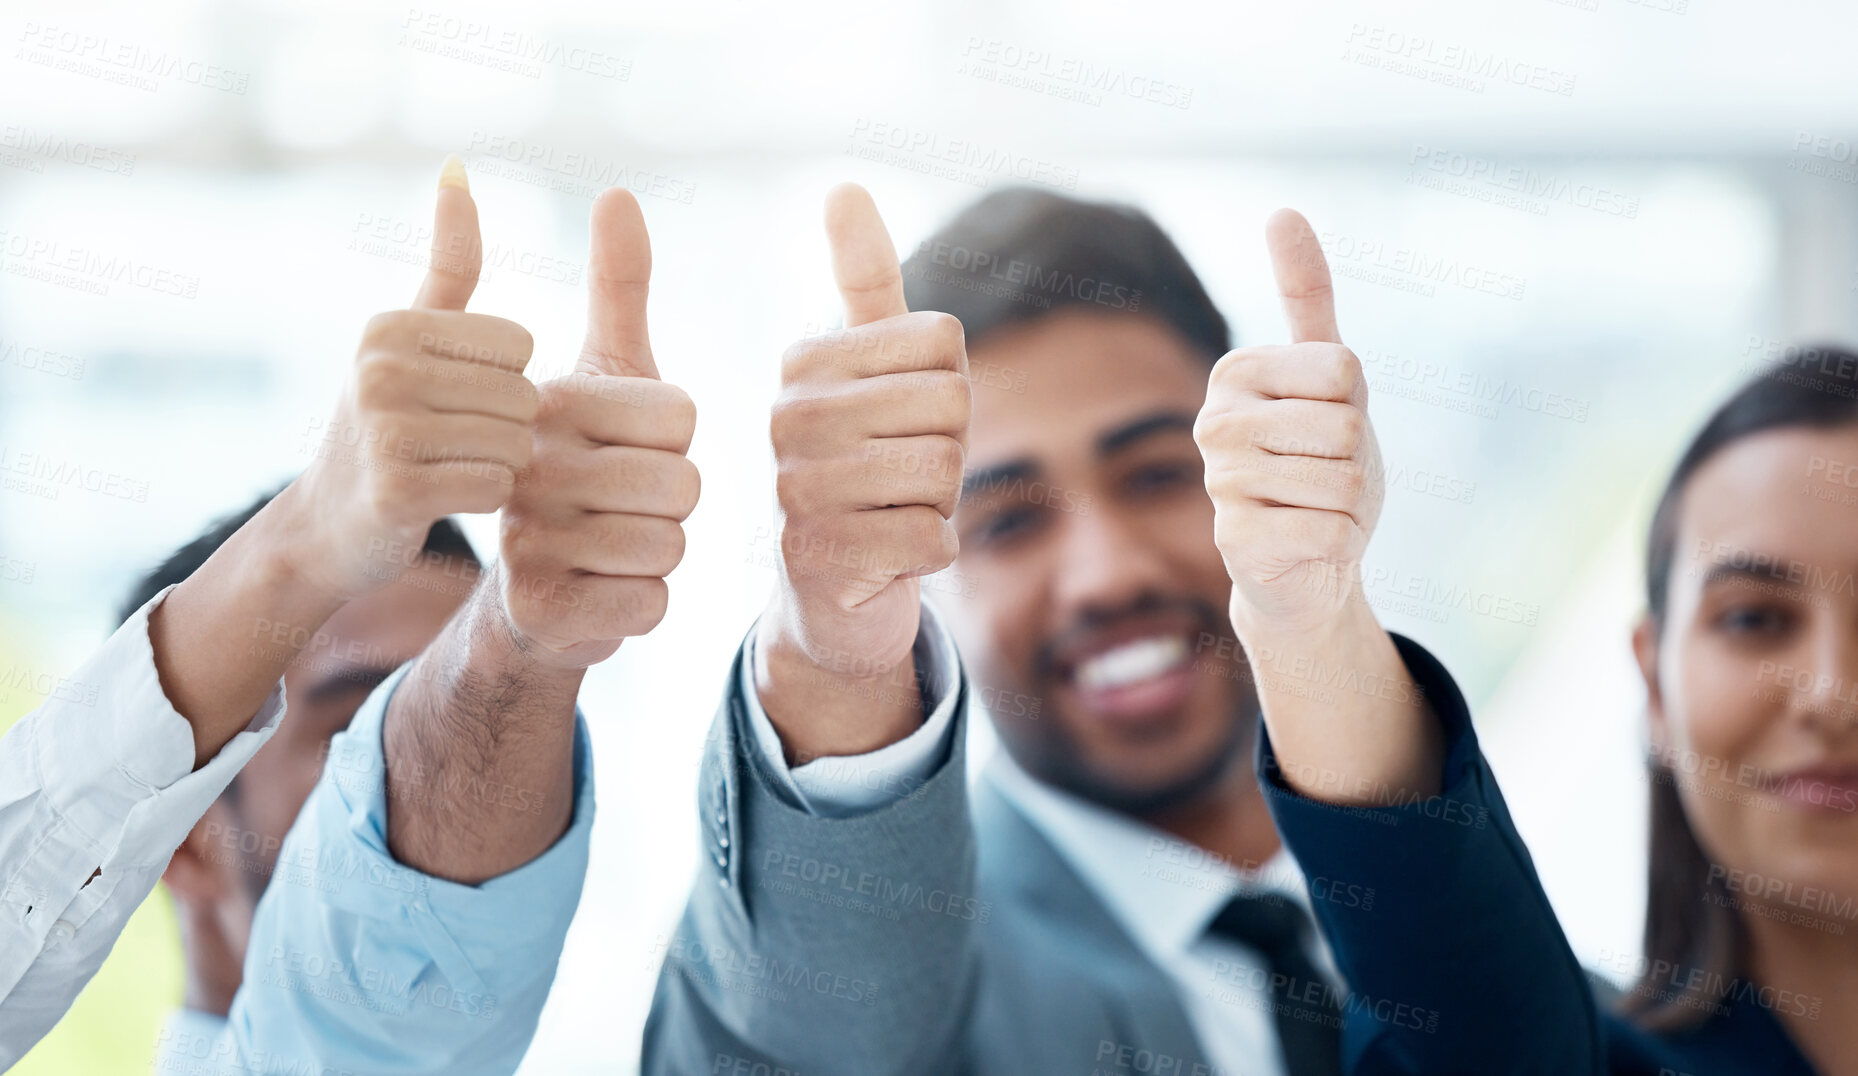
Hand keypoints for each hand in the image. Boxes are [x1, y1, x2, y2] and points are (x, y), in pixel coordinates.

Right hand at [284, 160, 537, 600]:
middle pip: (523, 396)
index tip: (457, 398)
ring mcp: (384, 430)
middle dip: (507, 428)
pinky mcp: (398, 491)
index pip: (520, 344)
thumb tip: (459, 168)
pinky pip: (495, 487)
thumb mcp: (411, 337)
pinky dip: (485, 499)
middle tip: (453, 443)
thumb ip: (448, 264)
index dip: (506, 380)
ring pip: (515, 444)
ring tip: (448, 468)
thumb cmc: (388, 425)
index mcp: (391, 326)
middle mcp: (379, 369)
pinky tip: (445, 499)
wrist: (330, 526)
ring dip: (499, 466)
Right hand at [494, 188, 699, 669]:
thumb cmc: (562, 460)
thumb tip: (618, 193)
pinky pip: (650, 604)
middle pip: (682, 484)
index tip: (619, 448)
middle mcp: (524, 459)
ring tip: (606, 545)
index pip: (679, 417)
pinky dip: (639, 605)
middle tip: (615, 506)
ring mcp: (519, 533)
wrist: (511, 587)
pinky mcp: (536, 604)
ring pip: (671, 547)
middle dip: (669, 504)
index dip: (672, 443)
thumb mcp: (591, 370)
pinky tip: (598, 592)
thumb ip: (614, 287)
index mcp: (546, 396)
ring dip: (656, 555)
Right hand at [753, 184, 969, 756]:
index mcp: (803, 365)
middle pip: (949, 406)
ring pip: (943, 471)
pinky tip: (889, 558)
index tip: (900, 424)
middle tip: (900, 479)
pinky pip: (936, 538)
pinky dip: (932, 553)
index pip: (941, 345)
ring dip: (939, 503)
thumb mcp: (870, 371)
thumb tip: (844, 187)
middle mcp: (785, 419)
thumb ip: (864, 283)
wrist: (828, 595)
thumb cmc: (864, 470)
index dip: (947, 392)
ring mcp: (794, 490)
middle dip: (948, 452)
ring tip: (891, 512)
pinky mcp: (817, 558)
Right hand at [1193, 208, 1383, 642]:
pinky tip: (1307, 546)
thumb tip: (1282, 210)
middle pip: (1344, 427)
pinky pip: (1330, 530)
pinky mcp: (1235, 541)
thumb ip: (1306, 298)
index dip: (1355, 406)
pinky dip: (1340, 544)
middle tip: (1324, 477)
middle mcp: (1214, 424)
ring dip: (1350, 505)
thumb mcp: (1332, 382)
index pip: (1342, 370)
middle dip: (1356, 460)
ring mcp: (1220, 484)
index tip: (1325, 425)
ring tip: (1316, 511)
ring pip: (1341, 481)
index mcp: (1235, 374)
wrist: (1305, 564)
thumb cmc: (1321, 466)